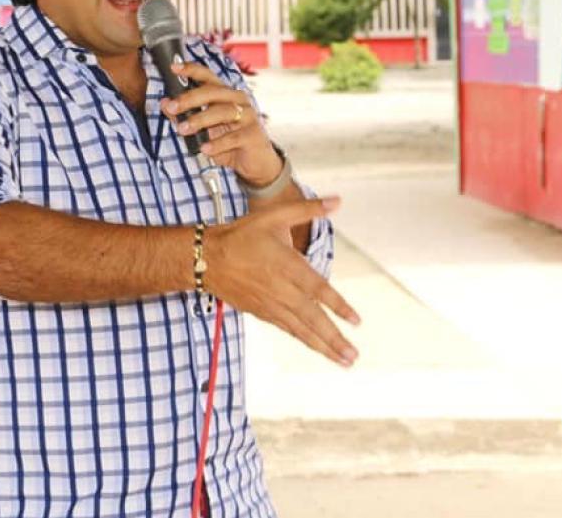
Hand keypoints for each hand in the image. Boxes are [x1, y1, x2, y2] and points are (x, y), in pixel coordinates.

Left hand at [162, 63, 281, 186]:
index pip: (208, 77)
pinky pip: (232, 137)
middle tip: (171, 107)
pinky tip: (204, 149)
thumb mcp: (204, 130)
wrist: (257, 164)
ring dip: (200, 120)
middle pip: (213, 92)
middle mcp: (239, 100)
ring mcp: (248, 116)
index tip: (174, 67)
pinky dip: (216, 143)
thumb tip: (164, 103)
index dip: (192, 70)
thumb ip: (184, 116)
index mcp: (226, 94)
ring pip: (222, 112)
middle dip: (189, 98)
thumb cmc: (229, 142)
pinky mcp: (253, 135)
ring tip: (183, 130)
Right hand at [206, 196, 360, 366]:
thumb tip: (338, 201)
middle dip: (334, 339)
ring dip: (323, 347)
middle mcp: (280, 289)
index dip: (338, 306)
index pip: (318, 290)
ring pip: (300, 330)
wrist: (205, 258)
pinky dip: (304, 340)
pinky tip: (317, 348)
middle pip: (312, 319)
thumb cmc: (241, 235)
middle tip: (353, 355)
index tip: (356, 321)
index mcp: (287, 266)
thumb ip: (308, 209)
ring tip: (344, 360)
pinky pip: (287, 329)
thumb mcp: (274, 216)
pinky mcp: (261, 313)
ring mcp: (270, 304)